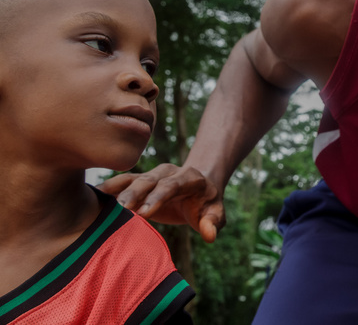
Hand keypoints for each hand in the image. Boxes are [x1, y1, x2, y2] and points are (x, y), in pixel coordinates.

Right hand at [98, 163, 224, 242]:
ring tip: (100, 202)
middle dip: (134, 194)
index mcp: (189, 178)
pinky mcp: (140, 181)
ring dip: (117, 190)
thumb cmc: (207, 204)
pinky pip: (122, 182)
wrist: (200, 186)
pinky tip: (90, 195)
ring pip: (133, 179)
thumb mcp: (216, 213)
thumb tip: (210, 235)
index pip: (172, 185)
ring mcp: (153, 175)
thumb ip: (213, 222)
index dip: (158, 196)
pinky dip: (108, 188)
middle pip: (149, 180)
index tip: (144, 213)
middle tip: (120, 209)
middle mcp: (168, 172)